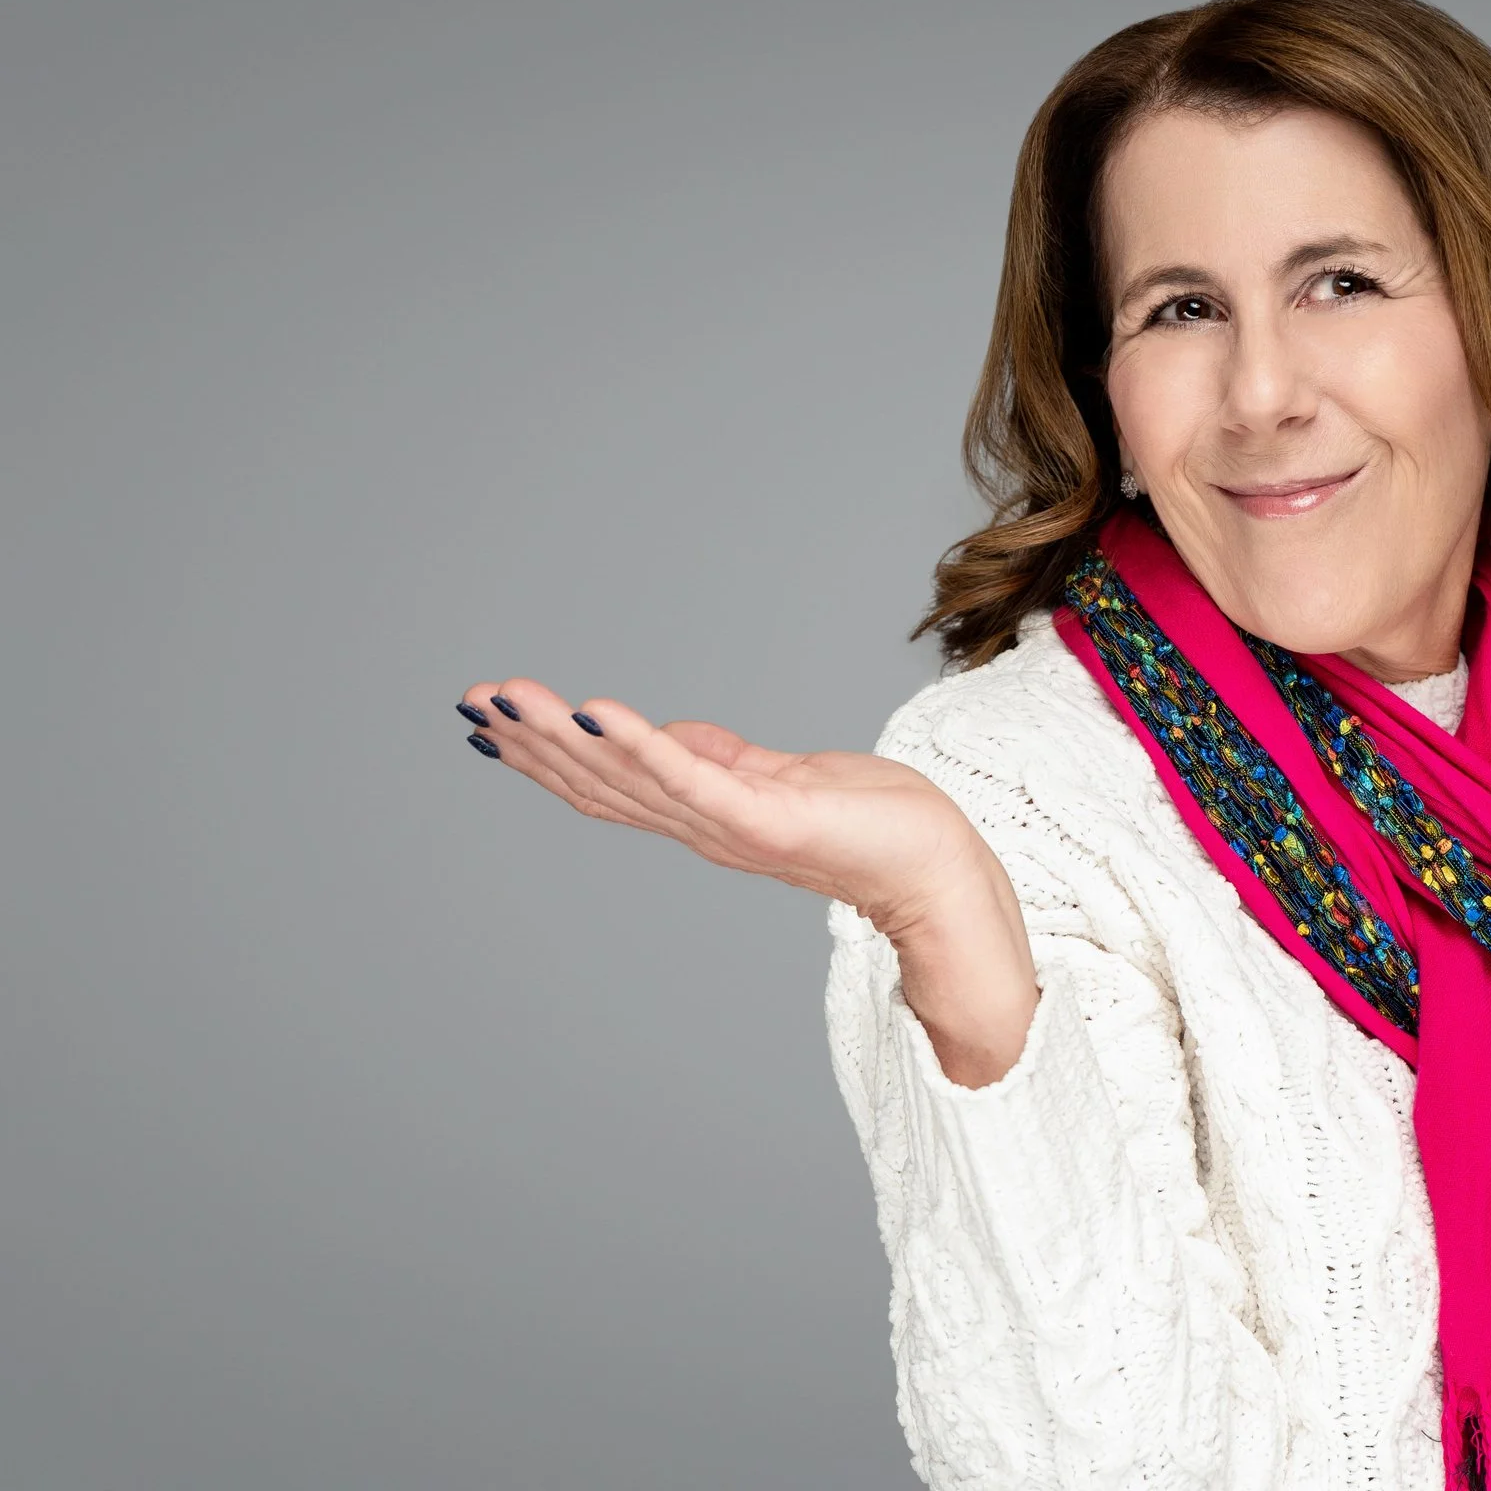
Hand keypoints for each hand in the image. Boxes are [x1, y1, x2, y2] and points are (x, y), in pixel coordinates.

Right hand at [454, 675, 1039, 1083]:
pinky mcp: (765, 817)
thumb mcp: (785, 780)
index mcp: (706, 818)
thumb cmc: (877, 825)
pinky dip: (638, 745)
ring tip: (507, 698)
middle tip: (471, 700)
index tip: (491, 717)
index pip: (610, 783)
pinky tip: (594, 711)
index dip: (547, 752)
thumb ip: (726, 763)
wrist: (940, 870)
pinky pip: (688, 778)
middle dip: (531, 742)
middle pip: (599, 783)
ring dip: (561, 737)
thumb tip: (674, 737)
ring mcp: (730, 826)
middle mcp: (705, 829)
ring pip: (627, 778)